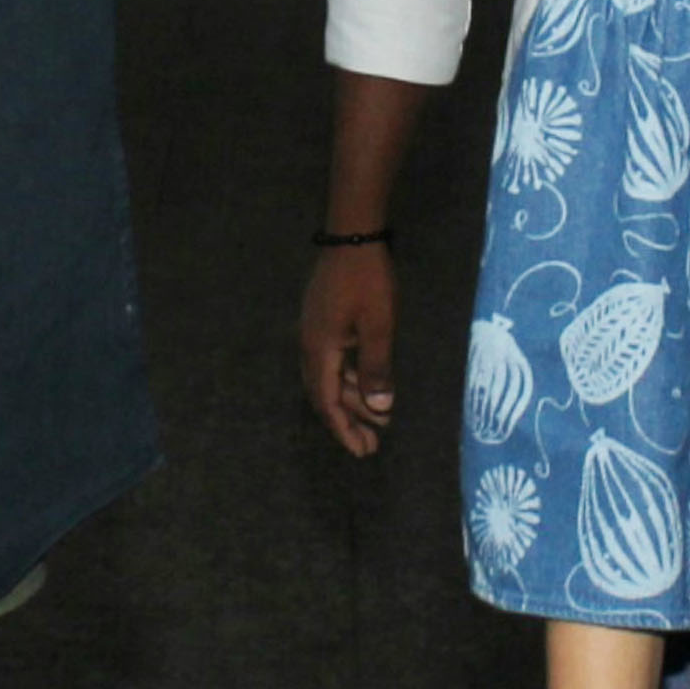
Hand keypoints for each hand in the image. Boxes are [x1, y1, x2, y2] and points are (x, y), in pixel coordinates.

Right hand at [300, 241, 397, 455]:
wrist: (352, 235)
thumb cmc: (368, 280)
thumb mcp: (378, 325)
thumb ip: (376, 367)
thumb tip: (379, 409)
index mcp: (320, 350)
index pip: (327, 402)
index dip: (344, 429)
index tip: (362, 452)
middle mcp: (310, 345)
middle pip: (325, 394)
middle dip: (348, 421)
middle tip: (372, 445)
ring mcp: (315, 332)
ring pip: (330, 378)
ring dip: (352, 400)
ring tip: (377, 419)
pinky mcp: (324, 321)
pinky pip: (334, 361)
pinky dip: (350, 379)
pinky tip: (367, 385)